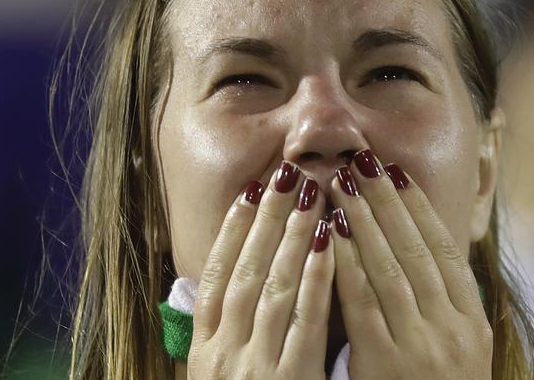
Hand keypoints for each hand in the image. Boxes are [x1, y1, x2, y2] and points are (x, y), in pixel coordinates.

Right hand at [187, 161, 333, 379]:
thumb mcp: (220, 375)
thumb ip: (225, 330)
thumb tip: (229, 279)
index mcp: (204, 349)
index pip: (217, 274)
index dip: (233, 229)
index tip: (250, 190)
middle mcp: (223, 351)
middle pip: (246, 269)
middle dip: (267, 218)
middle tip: (285, 173)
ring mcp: (254, 366)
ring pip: (274, 285)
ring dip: (292, 235)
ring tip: (310, 192)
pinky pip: (305, 320)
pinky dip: (316, 278)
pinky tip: (329, 242)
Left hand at [329, 149, 492, 379]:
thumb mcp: (455, 349)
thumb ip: (440, 303)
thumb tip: (421, 250)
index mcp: (472, 323)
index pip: (443, 250)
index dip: (419, 207)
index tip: (397, 173)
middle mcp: (453, 329)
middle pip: (415, 248)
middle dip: (386, 199)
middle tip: (363, 159)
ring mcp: (423, 347)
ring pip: (389, 266)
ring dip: (364, 218)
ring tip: (343, 179)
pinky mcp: (385, 364)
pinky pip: (362, 301)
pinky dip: (346, 261)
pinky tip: (329, 230)